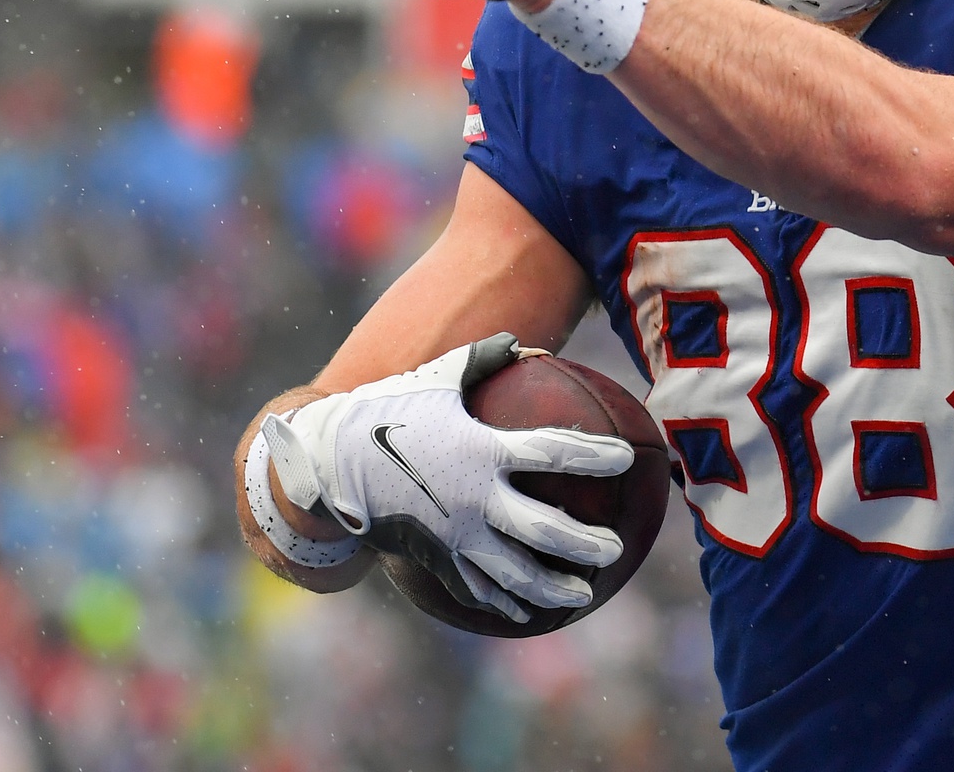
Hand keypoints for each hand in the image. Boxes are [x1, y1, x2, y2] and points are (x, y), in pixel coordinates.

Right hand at [262, 334, 634, 623]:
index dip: (594, 455)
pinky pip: (478, 587)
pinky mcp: (436, 557)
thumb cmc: (387, 411)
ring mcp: (456, 535)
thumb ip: (481, 361)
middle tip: (614, 548)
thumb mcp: (436, 379)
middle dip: (585, 543)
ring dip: (555, 586)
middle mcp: (474, 498)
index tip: (627, 457)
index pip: (553, 453)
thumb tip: (515, 340)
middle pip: (545, 529)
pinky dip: (506, 601)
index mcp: (482, 450)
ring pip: (516, 573)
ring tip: (585, 592)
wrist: (326, 463)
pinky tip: (529, 613)